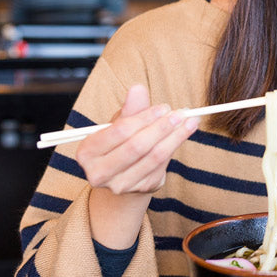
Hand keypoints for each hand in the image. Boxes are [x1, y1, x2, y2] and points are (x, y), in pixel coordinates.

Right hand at [77, 84, 197, 195]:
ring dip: (175, 137)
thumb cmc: (120, 142)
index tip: (164, 107)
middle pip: (137, 147)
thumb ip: (130, 108)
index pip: (119, 132)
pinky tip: (183, 134)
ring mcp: (120, 185)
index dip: (144, 118)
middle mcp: (99, 173)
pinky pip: (162, 165)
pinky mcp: (141, 188)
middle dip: (161, 128)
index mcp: (87, 151)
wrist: (123, 173)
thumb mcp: (120, 123)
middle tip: (180, 114)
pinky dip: (174, 147)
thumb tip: (138, 89)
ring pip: (154, 157)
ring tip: (189, 121)